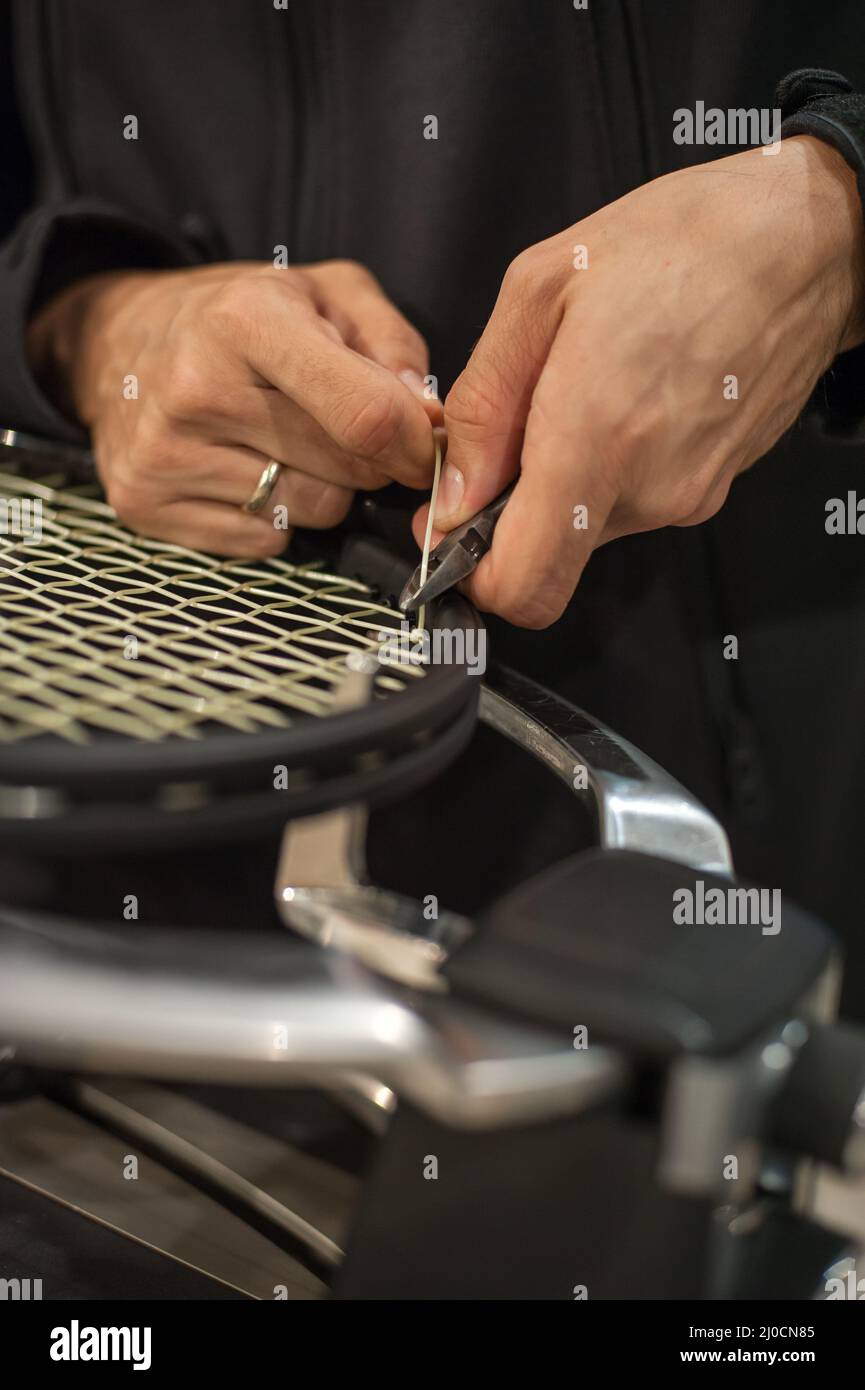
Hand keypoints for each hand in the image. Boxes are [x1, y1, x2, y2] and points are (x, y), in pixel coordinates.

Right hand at [28, 259, 440, 554]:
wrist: (113, 341)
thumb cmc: (234, 316)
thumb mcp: (322, 290)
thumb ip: (392, 342)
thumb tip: (428, 419)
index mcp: (245, 320)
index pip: (366, 416)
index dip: (417, 443)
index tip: (426, 446)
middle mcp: (196, 389)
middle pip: (346, 471)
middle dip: (369, 459)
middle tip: (344, 428)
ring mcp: (165, 454)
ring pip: (312, 512)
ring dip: (323, 487)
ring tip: (286, 442)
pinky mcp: (145, 504)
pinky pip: (264, 542)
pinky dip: (275, 516)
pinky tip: (247, 469)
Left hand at [416, 137, 864, 625]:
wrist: (800, 240)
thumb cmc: (683, 243)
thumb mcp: (539, 291)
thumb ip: (482, 406)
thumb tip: (454, 491)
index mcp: (595, 439)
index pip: (522, 586)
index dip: (472, 572)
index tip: (454, 527)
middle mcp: (648, 488)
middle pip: (548, 557)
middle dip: (513, 508)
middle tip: (515, 429)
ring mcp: (687, 496)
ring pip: (587, 528)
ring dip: (564, 477)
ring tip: (582, 390)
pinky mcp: (710, 489)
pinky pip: (632, 501)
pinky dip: (608, 465)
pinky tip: (623, 396)